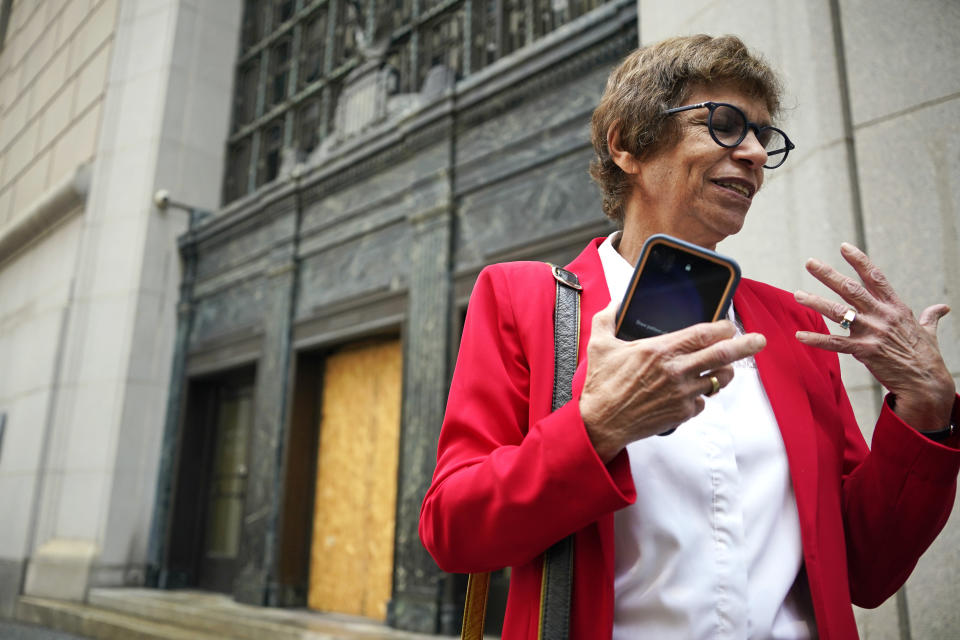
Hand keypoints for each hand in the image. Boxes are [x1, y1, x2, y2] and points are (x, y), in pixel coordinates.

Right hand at [580, 301, 766, 461]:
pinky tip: (690, 391)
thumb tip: (616, 301)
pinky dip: (701, 395)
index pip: (704, 333)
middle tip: (760, 340)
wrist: (601, 423)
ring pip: (719, 380)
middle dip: (746, 345)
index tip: (728, 324)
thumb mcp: (599, 344)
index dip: (722, 327)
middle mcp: (677, 371)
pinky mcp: (682, 413)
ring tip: (722, 368)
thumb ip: (608, 317)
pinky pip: (703, 401)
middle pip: (723, 355)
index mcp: (661, 350)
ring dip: (724, 372)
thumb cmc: (601, 384)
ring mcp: (682, 394)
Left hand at [794, 243, 954, 431]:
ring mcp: (872, 333)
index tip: (843, 247)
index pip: (875, 277)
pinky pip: (835, 343)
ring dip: (815, 302)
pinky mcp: (864, 351)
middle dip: (828, 274)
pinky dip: (816, 339)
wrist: (926, 383)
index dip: (859, 261)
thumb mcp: (928, 331)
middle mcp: (882, 315)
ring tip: (797, 294)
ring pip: (838, 312)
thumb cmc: (927, 357)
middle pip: (851, 289)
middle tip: (810, 262)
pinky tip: (800, 335)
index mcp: (896, 307)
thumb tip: (942, 308)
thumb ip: (930, 316)